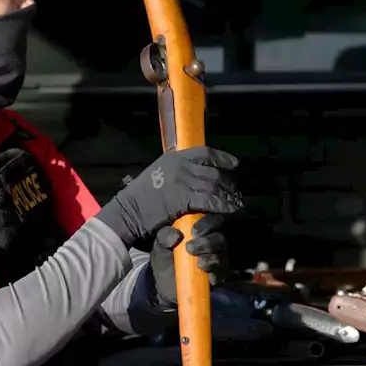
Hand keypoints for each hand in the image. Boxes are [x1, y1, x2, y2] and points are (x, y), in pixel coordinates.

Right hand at [96, 147, 241, 249]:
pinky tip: (228, 211)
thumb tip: (194, 174)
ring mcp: (181, 180)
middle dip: (229, 183)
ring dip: (228, 196)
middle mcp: (179, 165)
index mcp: (174, 157)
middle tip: (238, 193)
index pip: (205, 153)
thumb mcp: (158, 176)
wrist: (127, 212)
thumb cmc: (141, 198)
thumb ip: (176, 173)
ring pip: (214, 186)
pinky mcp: (182, 197)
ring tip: (237, 204)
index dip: (222, 158)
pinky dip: (221, 205)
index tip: (235, 165)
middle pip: (213, 171)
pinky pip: (209, 200)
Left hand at [149, 214, 226, 307]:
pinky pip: (221, 275)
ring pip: (222, 256)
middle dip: (208, 243)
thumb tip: (176, 237)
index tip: (194, 232)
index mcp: (201, 230)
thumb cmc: (165, 259)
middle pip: (219, 239)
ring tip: (199, 263)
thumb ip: (165, 236)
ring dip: (211, 259)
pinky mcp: (217, 277)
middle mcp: (212, 243)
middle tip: (190, 248)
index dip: (207, 224)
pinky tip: (208, 277)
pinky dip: (216, 275)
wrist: (164, 285)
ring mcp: (217, 260)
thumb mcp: (160, 245)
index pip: (212, 221)